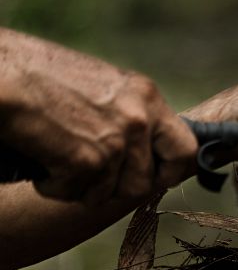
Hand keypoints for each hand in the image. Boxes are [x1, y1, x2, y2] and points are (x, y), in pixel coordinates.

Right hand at [0, 29, 197, 202]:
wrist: (3, 74)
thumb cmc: (40, 75)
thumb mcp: (105, 87)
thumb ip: (131, 115)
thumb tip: (146, 153)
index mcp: (146, 96)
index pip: (186, 149)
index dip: (169, 172)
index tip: (153, 177)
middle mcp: (138, 118)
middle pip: (144, 184)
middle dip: (115, 188)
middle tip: (87, 172)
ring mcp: (115, 140)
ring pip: (108, 194)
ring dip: (80, 186)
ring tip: (57, 157)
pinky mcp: (87, 160)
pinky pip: (75, 194)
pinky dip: (53, 186)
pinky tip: (42, 160)